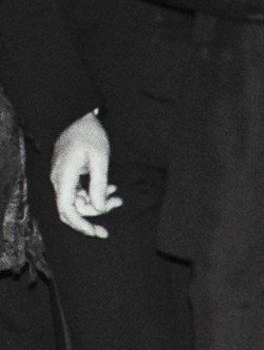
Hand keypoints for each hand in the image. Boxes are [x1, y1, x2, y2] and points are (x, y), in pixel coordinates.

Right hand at [50, 112, 121, 237]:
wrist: (78, 117)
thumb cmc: (89, 135)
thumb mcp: (100, 160)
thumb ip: (99, 186)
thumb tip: (98, 208)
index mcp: (64, 178)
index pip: (67, 211)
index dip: (81, 225)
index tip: (97, 232)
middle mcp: (59, 181)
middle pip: (73, 209)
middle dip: (95, 213)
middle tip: (118, 205)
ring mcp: (62, 178)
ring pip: (79, 200)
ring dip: (98, 201)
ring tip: (118, 197)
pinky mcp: (68, 174)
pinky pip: (80, 191)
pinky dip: (94, 193)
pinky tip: (111, 189)